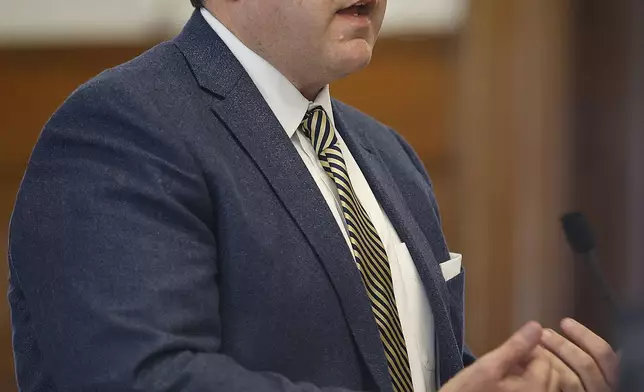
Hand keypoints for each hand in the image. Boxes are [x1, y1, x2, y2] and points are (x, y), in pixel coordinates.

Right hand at [440, 322, 557, 391]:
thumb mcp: (487, 367)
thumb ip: (514, 347)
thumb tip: (537, 327)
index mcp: (534, 389)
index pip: (545, 359)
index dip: (529, 349)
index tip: (509, 349)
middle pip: (552, 375)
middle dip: (534, 362)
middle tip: (508, 361)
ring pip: (546, 387)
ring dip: (532, 375)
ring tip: (508, 374)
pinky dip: (528, 386)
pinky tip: (507, 386)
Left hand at [540, 318, 619, 391]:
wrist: (535, 387)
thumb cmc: (570, 381)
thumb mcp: (581, 367)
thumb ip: (581, 355)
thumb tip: (573, 330)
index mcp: (609, 378)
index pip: (605, 355)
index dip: (586, 336)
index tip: (564, 322)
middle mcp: (602, 390)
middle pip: (587, 365)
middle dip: (563, 345)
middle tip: (543, 333)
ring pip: (571, 379)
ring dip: (550, 358)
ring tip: (534, 347)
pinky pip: (557, 390)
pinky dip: (544, 377)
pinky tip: (531, 366)